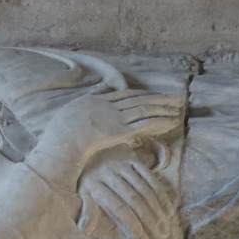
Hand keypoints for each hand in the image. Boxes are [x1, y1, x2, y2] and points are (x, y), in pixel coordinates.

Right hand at [49, 89, 187, 159]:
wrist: (60, 142)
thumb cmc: (59, 134)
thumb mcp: (70, 114)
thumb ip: (84, 107)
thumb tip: (93, 100)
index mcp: (96, 101)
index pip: (125, 95)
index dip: (142, 95)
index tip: (154, 95)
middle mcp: (108, 106)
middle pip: (139, 99)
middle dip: (158, 98)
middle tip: (176, 97)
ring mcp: (115, 117)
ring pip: (144, 109)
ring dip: (163, 108)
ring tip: (179, 107)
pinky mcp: (120, 130)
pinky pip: (144, 124)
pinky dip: (159, 121)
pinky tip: (171, 120)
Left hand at [79, 159, 181, 238]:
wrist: (91, 154)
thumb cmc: (89, 184)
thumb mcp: (83, 197)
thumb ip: (87, 212)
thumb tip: (84, 228)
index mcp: (95, 185)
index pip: (119, 209)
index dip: (133, 227)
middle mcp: (109, 172)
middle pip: (134, 200)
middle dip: (150, 221)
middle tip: (161, 238)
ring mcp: (122, 164)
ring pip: (145, 190)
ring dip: (158, 210)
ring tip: (167, 228)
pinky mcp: (133, 159)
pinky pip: (151, 178)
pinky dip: (161, 195)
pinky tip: (168, 210)